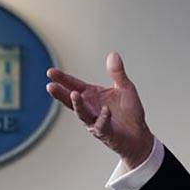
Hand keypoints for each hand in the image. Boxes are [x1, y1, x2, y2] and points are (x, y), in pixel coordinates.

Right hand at [46, 52, 154, 166]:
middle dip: (61, 94)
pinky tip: (106, 110)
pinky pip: (102, 125)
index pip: (74, 85)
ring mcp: (95, 121)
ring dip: (78, 105)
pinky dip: (103, 118)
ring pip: (83, 114)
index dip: (63, 79)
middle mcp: (90, 108)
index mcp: (92, 95)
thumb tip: (113, 54)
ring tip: (74, 94)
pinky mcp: (105, 133)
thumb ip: (118, 73)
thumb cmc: (129, 112)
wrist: (139, 135)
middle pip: (71, 100)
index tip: (50, 72)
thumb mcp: (126, 88)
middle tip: (50, 86)